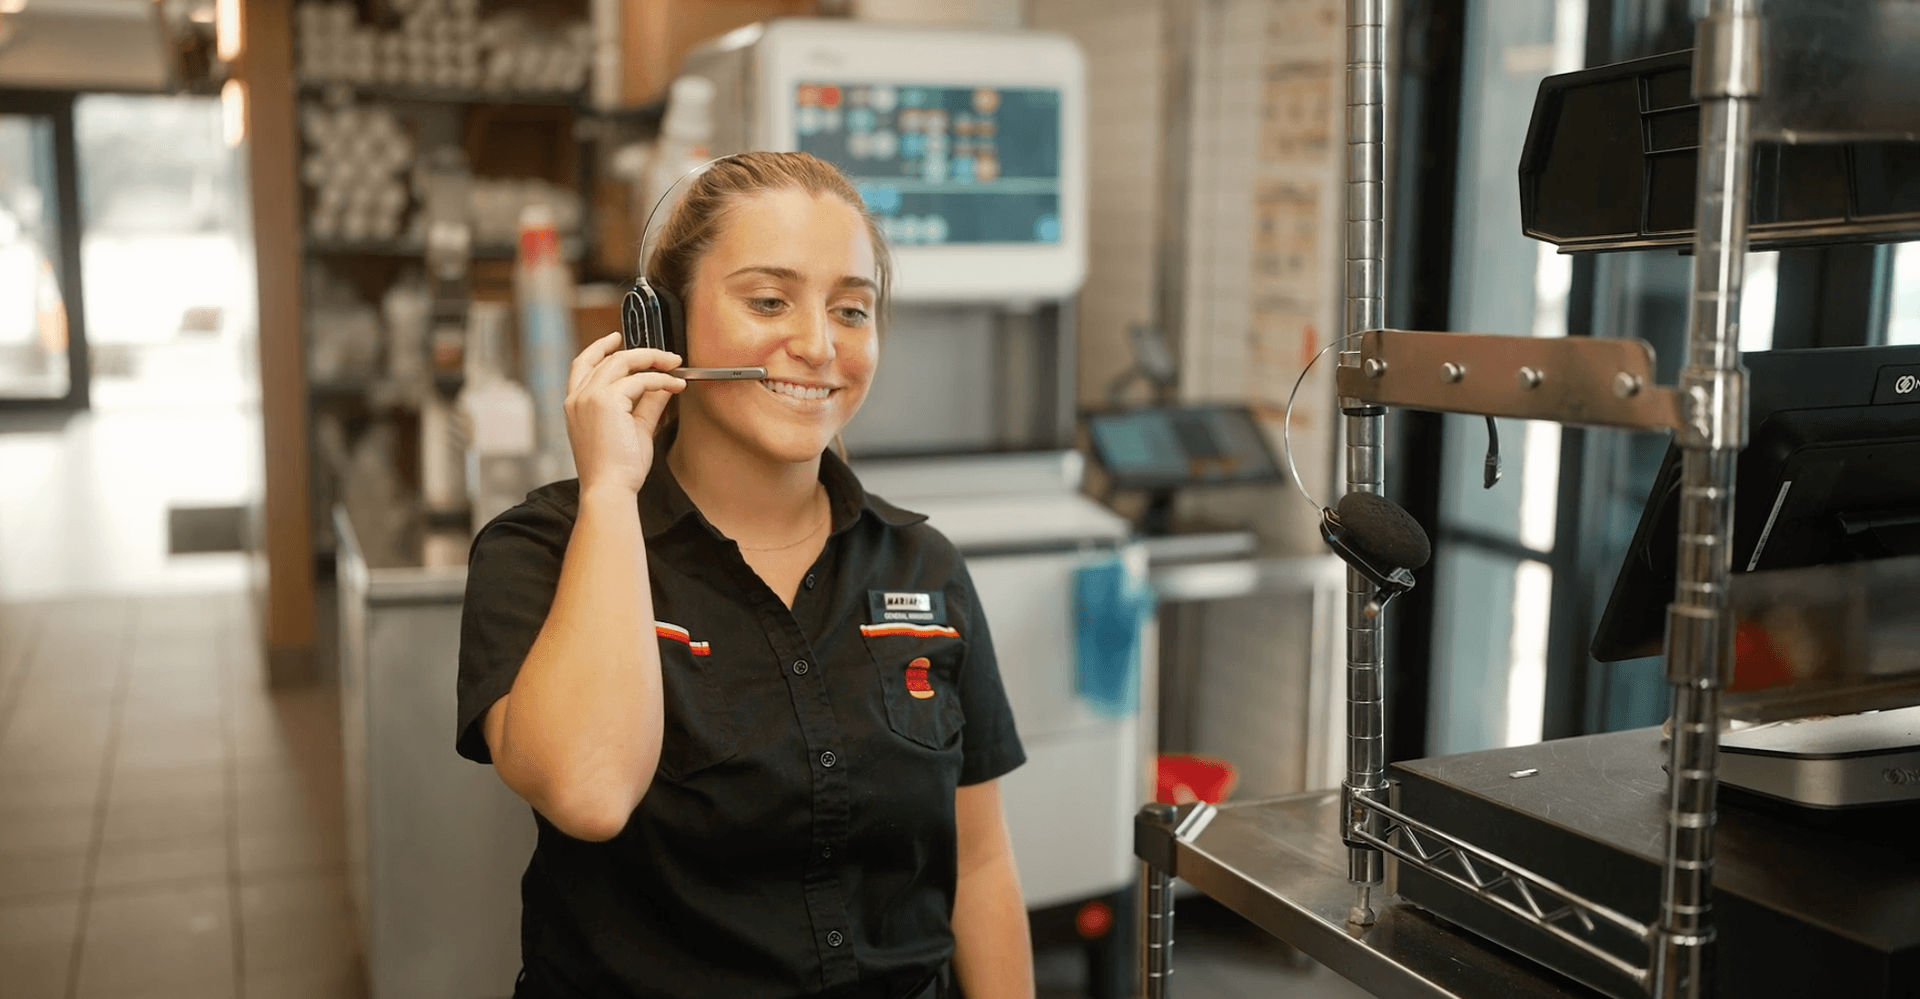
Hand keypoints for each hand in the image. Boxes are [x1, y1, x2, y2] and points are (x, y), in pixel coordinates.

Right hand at [565, 331, 685, 496]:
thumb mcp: (635, 429)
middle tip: (667, 357)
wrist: (610, 489)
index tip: (617, 338)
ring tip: (675, 365)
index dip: (599, 347)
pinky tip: (675, 386)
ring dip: (652, 359)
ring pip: (622, 361)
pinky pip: (639, 380)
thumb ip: (646, 405)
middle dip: (640, 353)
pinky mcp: (605, 401)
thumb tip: (662, 385)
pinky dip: (661, 379)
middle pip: (607, 358)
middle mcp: (577, 397)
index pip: (582, 364)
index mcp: (576, 405)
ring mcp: (588, 397)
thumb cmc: (619, 469)